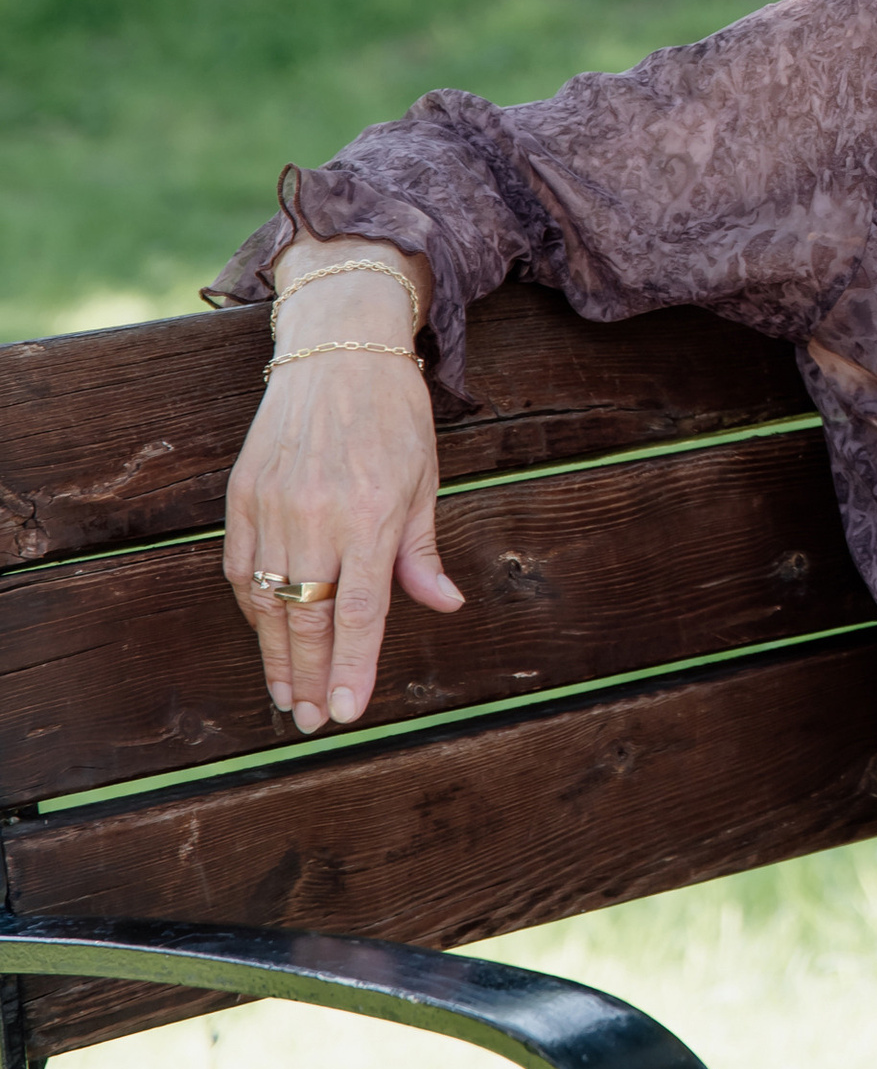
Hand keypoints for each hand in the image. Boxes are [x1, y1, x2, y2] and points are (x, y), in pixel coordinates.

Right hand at [222, 268, 462, 733]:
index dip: (353, 667)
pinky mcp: (243, 493)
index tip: (348, 711)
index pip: (360, 611)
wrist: (338, 348)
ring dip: (277, 654)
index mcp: (371, 513)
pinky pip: (239, 568)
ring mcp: (273, 504)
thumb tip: (444, 605)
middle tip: (314, 720)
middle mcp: (317, 514)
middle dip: (312, 676)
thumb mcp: (424, 478)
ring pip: (267, 601)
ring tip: (289, 695)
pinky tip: (265, 636)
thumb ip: (421, 550)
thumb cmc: (394, 414)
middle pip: (308, 616)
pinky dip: (251, 607)